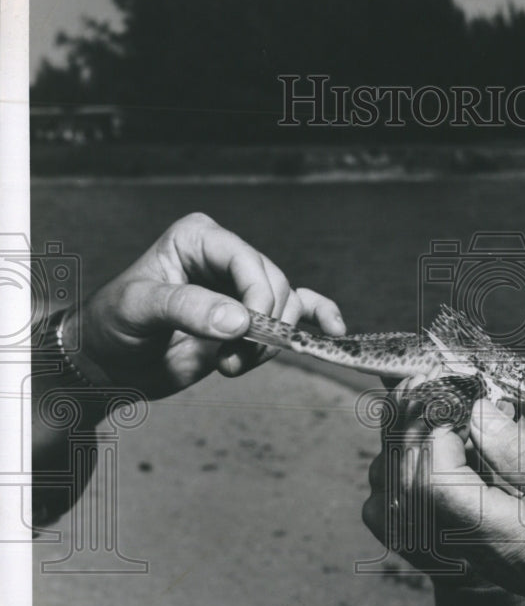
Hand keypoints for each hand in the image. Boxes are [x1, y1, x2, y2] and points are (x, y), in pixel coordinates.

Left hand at [64, 212, 344, 398]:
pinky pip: (300, 309)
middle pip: (272, 284)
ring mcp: (242, 289)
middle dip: (262, 326)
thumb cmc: (112, 326)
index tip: (250, 330)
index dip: (256, 294)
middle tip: (234, 358)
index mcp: (198, 239)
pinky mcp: (253, 317)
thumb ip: (187, 308)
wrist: (109, 366)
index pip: (246, 258)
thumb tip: (240, 320)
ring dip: (270, 342)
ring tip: (234, 365)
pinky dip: (319, 317)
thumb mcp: (139, 310)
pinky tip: (333, 331)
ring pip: (286, 305)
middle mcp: (226, 258)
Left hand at [363, 379, 524, 605]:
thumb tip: (477, 409)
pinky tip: (425, 449)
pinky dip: (394, 476)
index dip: (437, 430)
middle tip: (434, 382)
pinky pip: (390, 517)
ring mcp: (445, 555)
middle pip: (401, 483)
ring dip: (398, 444)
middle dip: (410, 423)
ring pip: (386, 496)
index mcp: (497, 535)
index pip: (433, 482)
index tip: (461, 397)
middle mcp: (460, 550)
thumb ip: (522, 450)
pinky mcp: (440, 551)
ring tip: (430, 409)